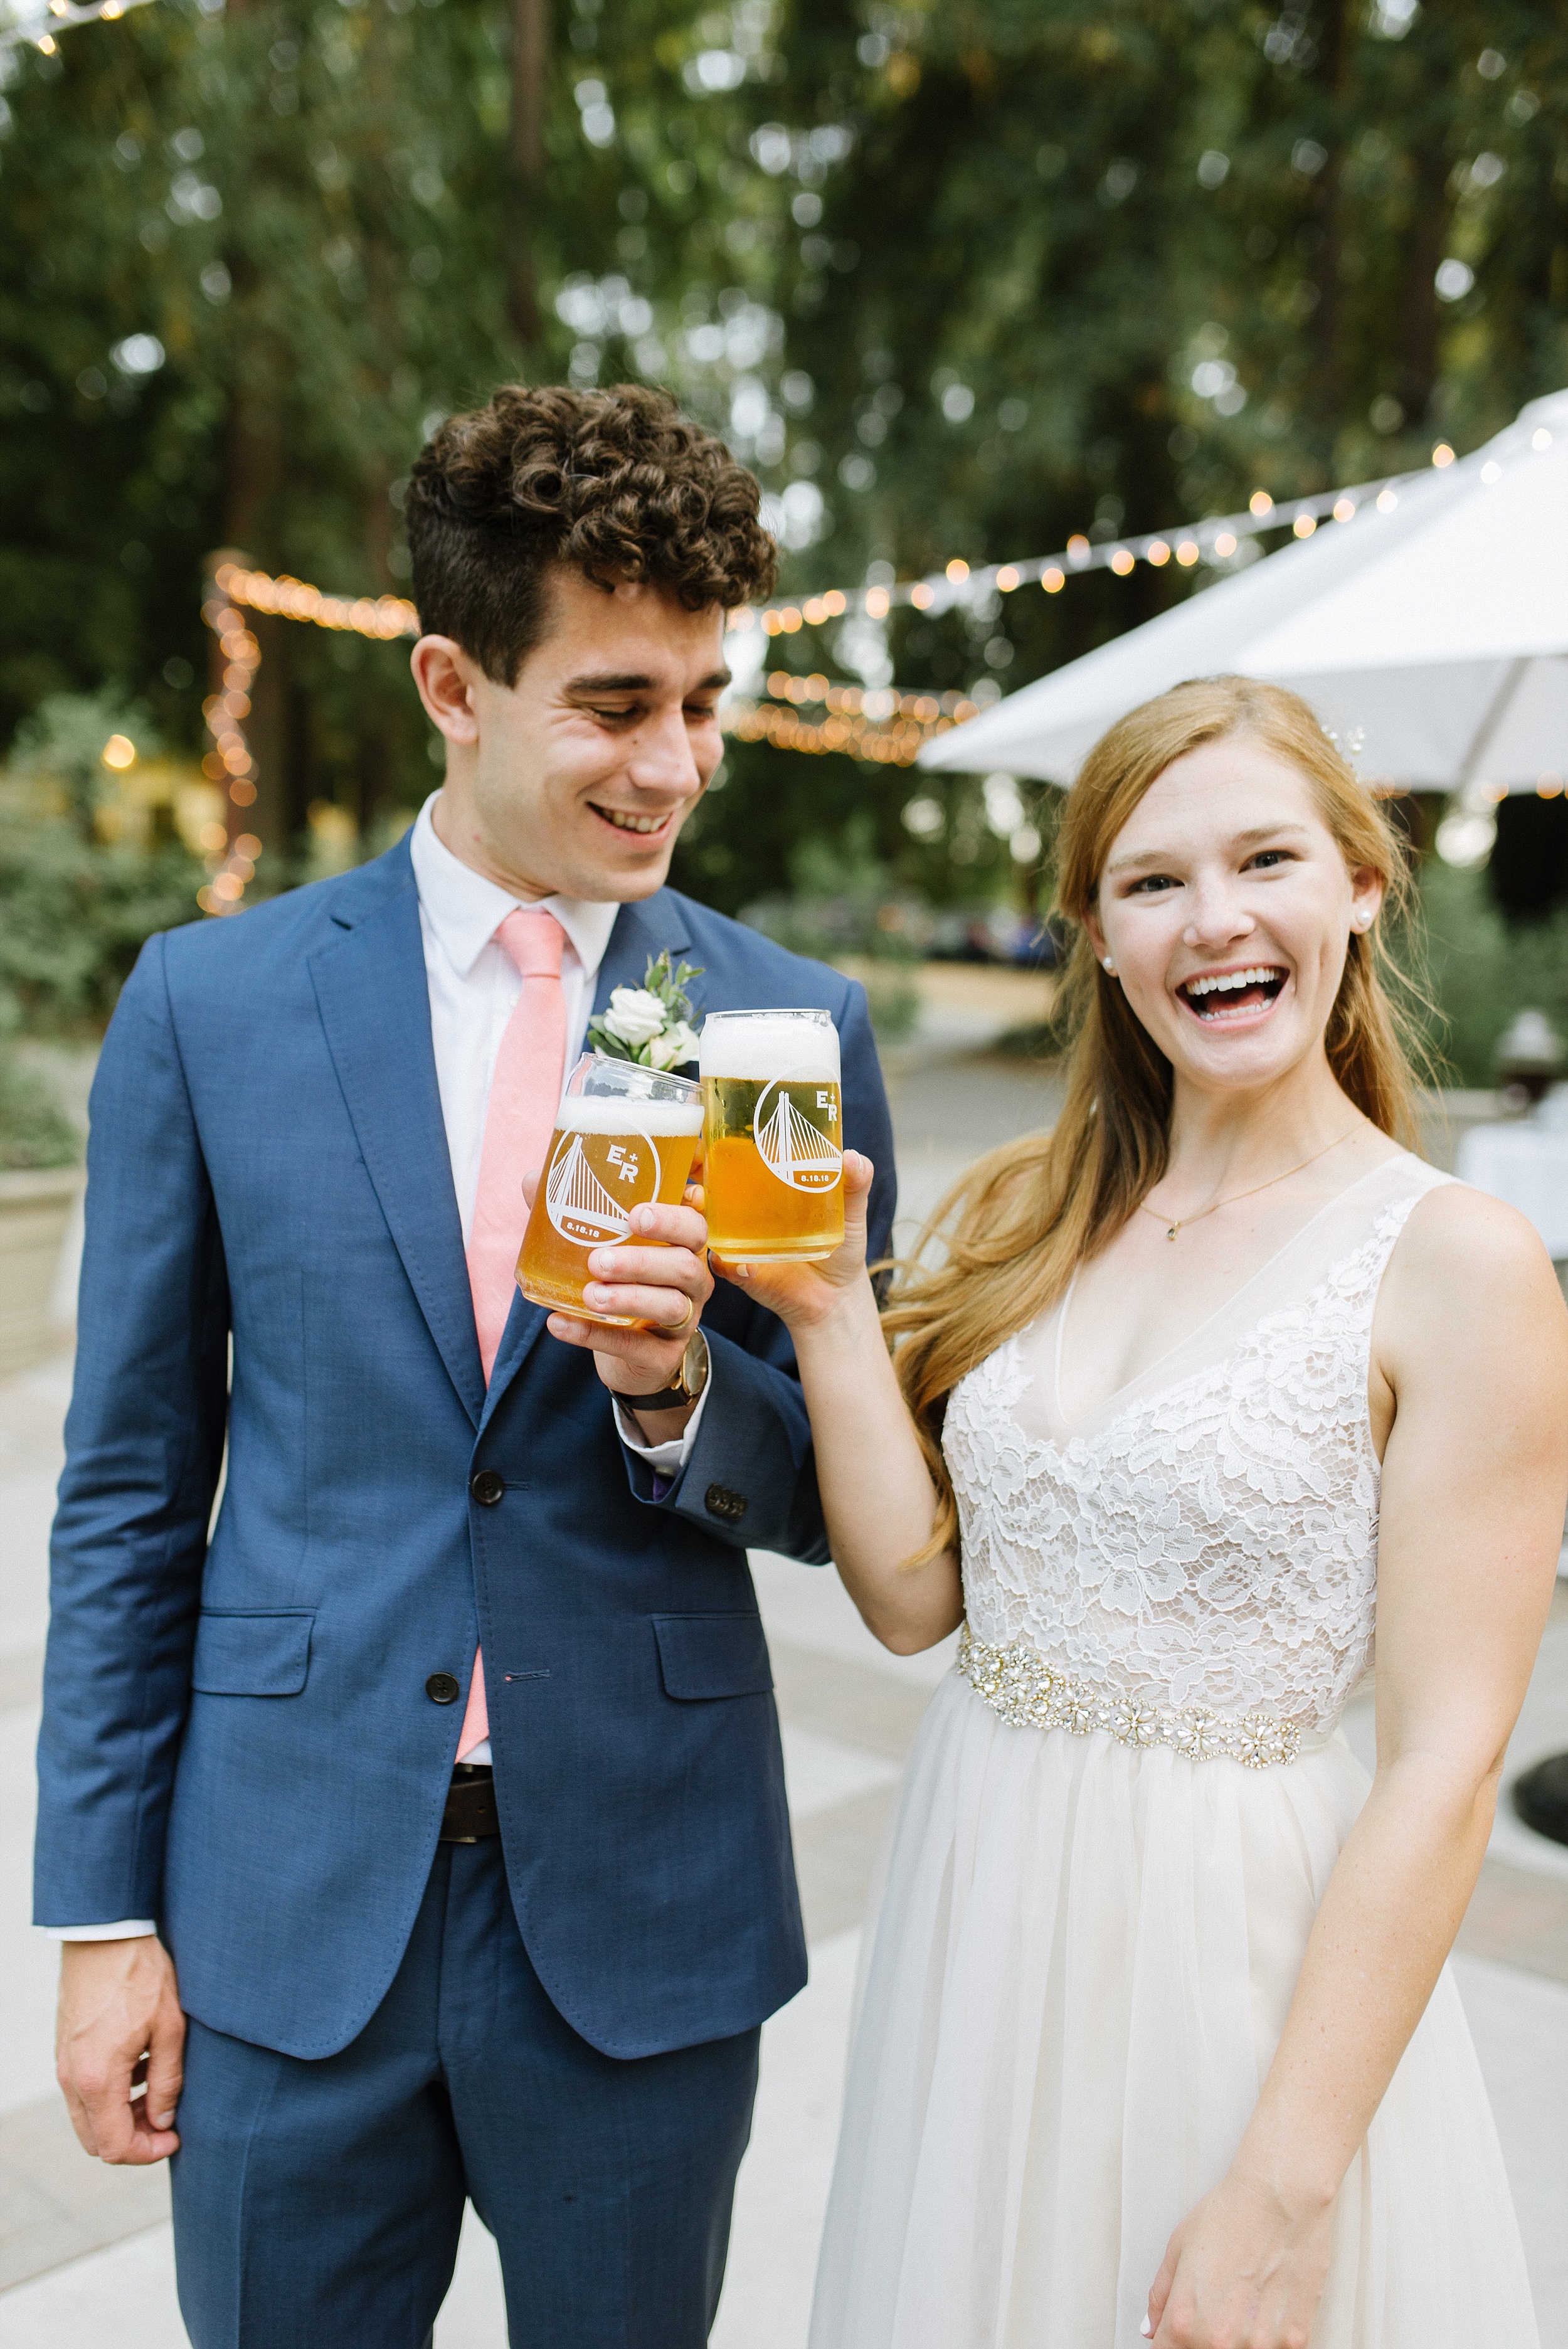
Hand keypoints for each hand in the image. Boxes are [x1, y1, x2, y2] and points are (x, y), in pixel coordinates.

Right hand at [57, 1936, 185, 2164]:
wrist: (106, 1934)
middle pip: (96, 2140)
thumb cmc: (141, 1975)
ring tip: (157, 2092)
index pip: (114, 2147)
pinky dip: (109, 2095)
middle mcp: (72, 2078)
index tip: (175, 2136)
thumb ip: (166, 2082)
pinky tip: (139, 2069)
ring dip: (121, 2117)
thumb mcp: (170, 2028)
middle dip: (132, 2140)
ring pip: (88, 2117)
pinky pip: (83, 2091)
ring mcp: (65, 2064)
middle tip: (166, 2119)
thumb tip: (163, 2121)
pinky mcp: (67, 2049)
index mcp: (97, 2079)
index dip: (147, 2152)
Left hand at [523, 1171, 713, 1409]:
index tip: (636, 1214)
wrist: (637, 1354)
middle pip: (685, 1266)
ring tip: (590, 1295)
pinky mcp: (663, 1356)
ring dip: (627, 1299)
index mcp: (683, 1247)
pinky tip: (560, 1325)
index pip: (695, 1226)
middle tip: (598, 1259)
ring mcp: (683, 1321)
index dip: (673, 1219)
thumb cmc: (624, 1283)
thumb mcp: (610, 1247)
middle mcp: (692, 1282)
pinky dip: (594, 1336)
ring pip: (669, 1307)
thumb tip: (533, 1180)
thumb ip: (577, 1213)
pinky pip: (634, 1347)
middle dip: (642, 1261)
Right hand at [710, 1151, 876, 1336]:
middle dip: (694, 1169)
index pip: (733, 1157)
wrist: (837, 1294)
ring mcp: (740, 1239)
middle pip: (706, 1182)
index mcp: (768, 1187)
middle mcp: (747, 1209)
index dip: (711, 1143)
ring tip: (700, 1201)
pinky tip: (746, 1265)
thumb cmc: (841, 1246)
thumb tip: (852, 1158)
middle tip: (699, 1162)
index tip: (705, 1135)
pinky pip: (723, 1264)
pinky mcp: (741, 1270)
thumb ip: (855, 1183)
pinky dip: (729, 1263)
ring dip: (696, 1209)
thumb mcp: (851, 1210)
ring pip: (702, 1220)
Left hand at [1144, 2165, 1333, 2348]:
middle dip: (1204, 2338)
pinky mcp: (1295, 2342)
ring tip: (1246, 2300)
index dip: (1170, 2343)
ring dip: (1239, 2339)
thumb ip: (1161, 2297)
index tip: (1177, 2335)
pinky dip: (1269, 2335)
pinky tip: (1269, 2304)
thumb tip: (1151, 2330)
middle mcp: (1220, 2341)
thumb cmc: (1230, 2214)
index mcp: (1185, 2320)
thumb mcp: (1179, 2247)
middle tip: (1219, 2305)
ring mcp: (1259, 2345)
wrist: (1282, 2197)